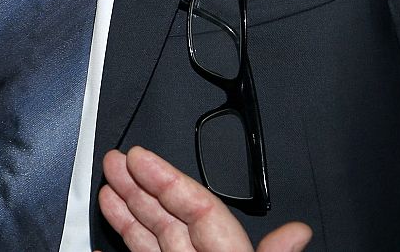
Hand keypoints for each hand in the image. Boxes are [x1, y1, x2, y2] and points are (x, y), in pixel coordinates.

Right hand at [98, 147, 311, 251]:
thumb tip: (298, 234)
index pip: (201, 211)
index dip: (170, 180)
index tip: (140, 156)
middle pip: (170, 221)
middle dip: (140, 185)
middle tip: (115, 159)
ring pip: (149, 242)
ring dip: (126, 213)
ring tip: (107, 186)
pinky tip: (100, 247)